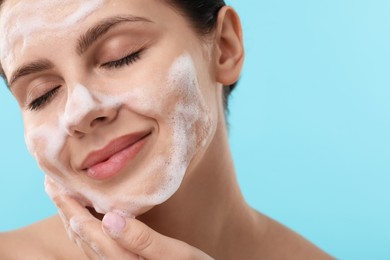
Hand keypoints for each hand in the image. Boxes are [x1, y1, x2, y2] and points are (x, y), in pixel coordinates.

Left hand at [45, 178, 212, 259]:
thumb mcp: (173, 253)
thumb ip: (141, 239)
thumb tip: (109, 218)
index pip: (89, 231)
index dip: (71, 207)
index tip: (57, 185)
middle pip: (81, 237)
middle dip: (65, 210)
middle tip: (52, 185)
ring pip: (85, 242)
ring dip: (71, 217)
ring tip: (63, 196)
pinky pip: (95, 244)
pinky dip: (85, 227)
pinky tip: (85, 216)